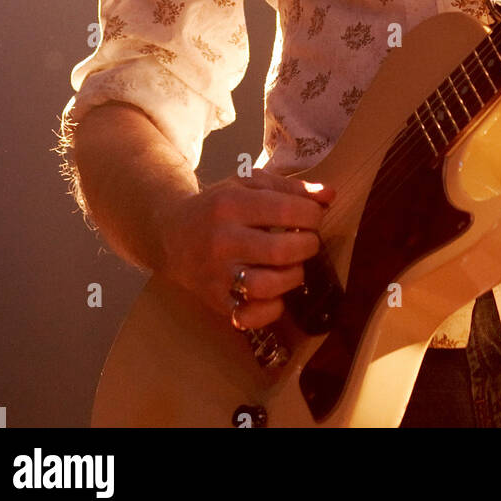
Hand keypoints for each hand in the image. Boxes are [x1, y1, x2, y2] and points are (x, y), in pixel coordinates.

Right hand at [155, 168, 334, 329]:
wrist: (171, 234)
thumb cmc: (218, 205)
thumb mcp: (249, 184)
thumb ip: (291, 188)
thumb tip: (329, 196)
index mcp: (231, 204)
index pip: (285, 210)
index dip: (312, 215)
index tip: (315, 217)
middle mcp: (222, 240)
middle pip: (279, 251)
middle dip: (308, 246)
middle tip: (309, 241)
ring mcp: (217, 274)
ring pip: (266, 286)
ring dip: (293, 277)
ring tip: (294, 265)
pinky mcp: (215, 301)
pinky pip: (249, 316)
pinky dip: (271, 310)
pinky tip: (276, 294)